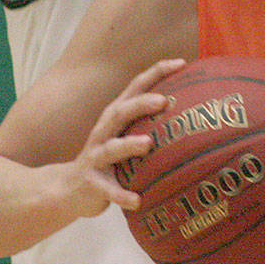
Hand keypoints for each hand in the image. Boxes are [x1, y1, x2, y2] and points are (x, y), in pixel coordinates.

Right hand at [64, 58, 183, 219]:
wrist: (68, 189)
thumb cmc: (110, 160)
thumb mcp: (125, 136)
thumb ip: (150, 125)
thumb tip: (196, 116)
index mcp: (116, 117)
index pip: (136, 87)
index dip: (156, 72)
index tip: (181, 63)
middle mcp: (104, 132)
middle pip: (120, 112)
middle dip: (141, 104)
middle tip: (164, 101)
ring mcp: (95, 157)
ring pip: (111, 149)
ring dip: (129, 144)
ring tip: (148, 144)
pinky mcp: (91, 183)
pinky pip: (107, 190)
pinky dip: (121, 195)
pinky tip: (137, 200)